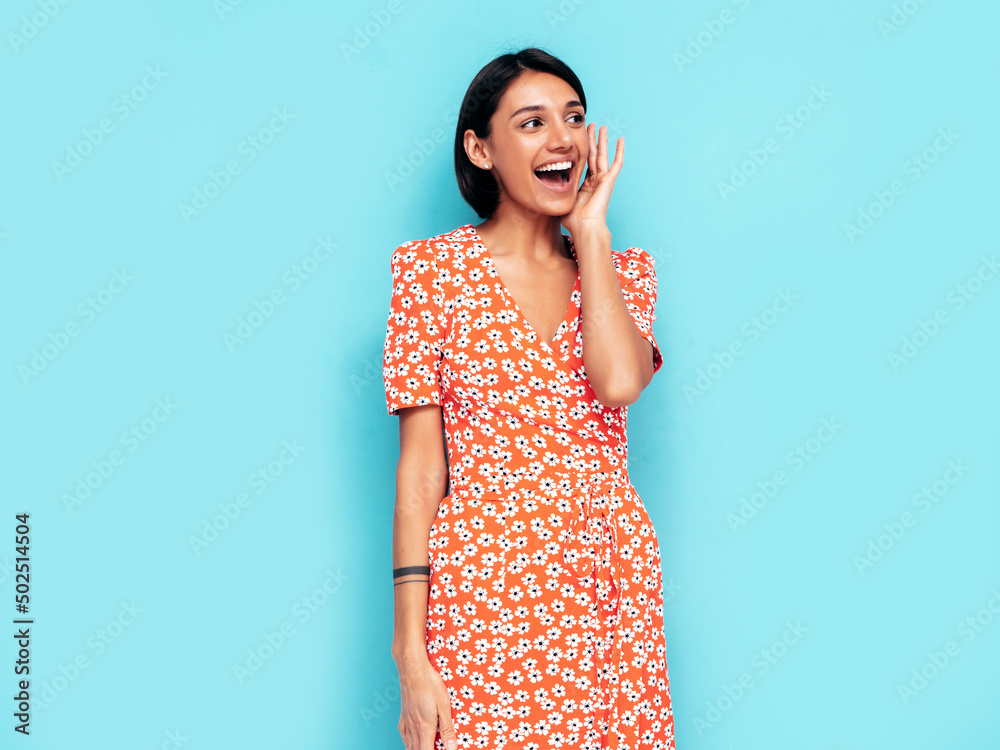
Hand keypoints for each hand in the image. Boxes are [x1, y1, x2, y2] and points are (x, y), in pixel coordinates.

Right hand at [397, 654, 458, 749]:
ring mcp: (406, 722)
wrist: (413, 669)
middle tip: (434, 749)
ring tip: (426, 748)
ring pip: (409, 746)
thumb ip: (447, 728)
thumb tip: (451, 747)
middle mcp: (413, 728)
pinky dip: (408, 744)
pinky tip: (412, 743)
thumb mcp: (444, 705)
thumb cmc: (430, 684)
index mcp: (424, 728)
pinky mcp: (402, 716)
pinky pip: (404, 736)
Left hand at [562, 123, 622, 240]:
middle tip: (591, 126)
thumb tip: (543, 194)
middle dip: (592, 140)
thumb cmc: (574, 221)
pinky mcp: (609, 181)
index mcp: (585, 187)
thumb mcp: (562, 203)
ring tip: (603, 127)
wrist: (585, 227)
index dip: (582, 151)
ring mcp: (602, 180)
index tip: (579, 139)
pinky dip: (620, 152)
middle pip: (594, 156)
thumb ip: (557, 196)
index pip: (584, 164)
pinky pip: (616, 163)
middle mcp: (595, 182)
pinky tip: (621, 140)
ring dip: (602, 141)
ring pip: (603, 155)